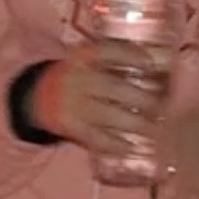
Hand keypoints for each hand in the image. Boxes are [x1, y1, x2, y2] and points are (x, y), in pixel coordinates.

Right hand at [33, 40, 168, 155]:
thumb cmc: (75, 76)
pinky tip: (132, 147)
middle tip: (162, 107)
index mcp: (83, 58)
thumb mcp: (88, 60)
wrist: (36, 96)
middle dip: (142, 98)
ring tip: (154, 129)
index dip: (131, 55)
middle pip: (114, 88)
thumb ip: (115, 59)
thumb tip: (158, 64)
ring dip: (135, 123)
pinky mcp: (71, 126)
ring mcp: (74, 104)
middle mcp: (79, 79)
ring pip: (109, 115)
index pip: (108, 51)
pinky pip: (96, 137)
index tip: (151, 63)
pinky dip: (115, 144)